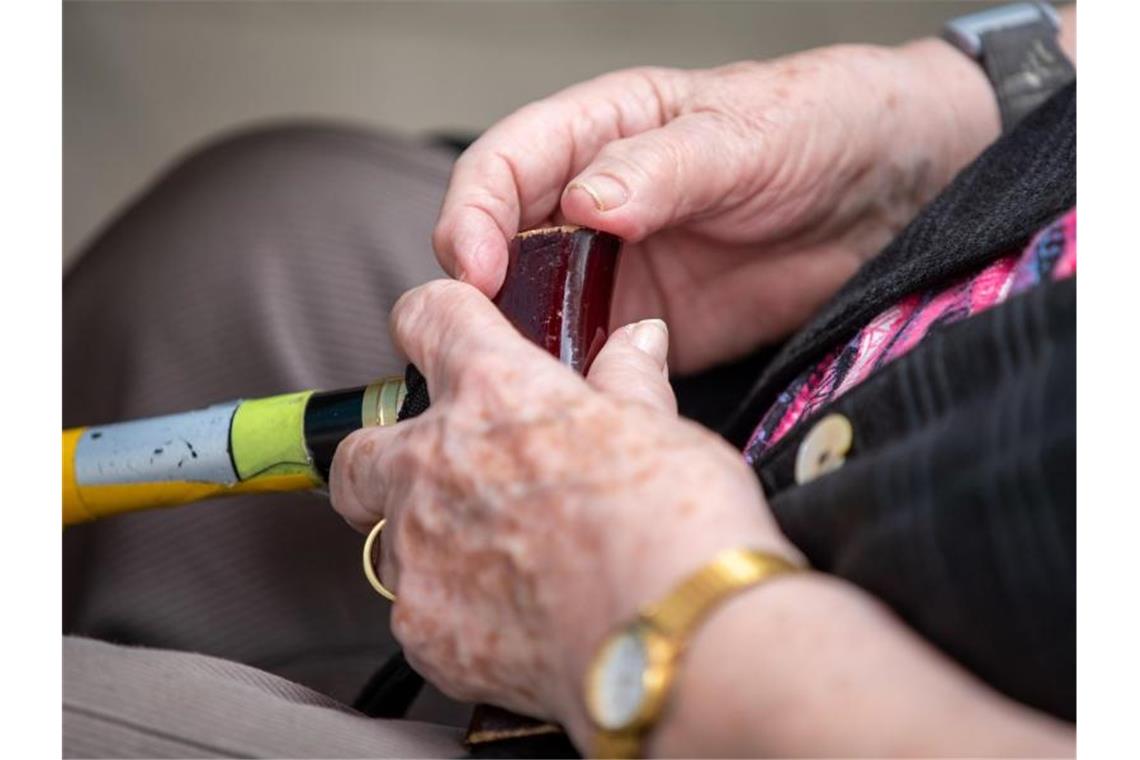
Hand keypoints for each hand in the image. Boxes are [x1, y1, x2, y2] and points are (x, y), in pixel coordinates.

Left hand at [329, 280, 798, 727]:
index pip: (427, 318)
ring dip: (430, 540)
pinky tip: (512, 615)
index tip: (442, 332)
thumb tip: (637, 342)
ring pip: (388, 539)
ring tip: (503, 559)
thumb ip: (629, 380)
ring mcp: (419, 552)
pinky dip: (453, 608)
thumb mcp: (663, 427)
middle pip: (358, 448)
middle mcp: (434, 465)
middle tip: (442, 473)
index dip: (434, 318)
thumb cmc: (675, 528)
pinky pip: (417, 611)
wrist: (675, 642)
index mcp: (493, 393)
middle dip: (387, 456)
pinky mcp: (422, 630)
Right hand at [433, 40, 998, 372]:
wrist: (890, 191)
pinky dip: (577, 383)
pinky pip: (594, 360)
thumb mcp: (741, 134)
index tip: (476, 266)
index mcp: (598, 134)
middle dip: (479, 294)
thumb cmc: (817, 127)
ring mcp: (618, 273)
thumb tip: (585, 206)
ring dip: (521, 345)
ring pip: (536, 312)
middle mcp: (591, 206)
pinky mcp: (651, 331)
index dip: (473, 214)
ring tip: (522, 383)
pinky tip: (579, 402)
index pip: (502, 167)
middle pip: (502, 249)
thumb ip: (661, 168)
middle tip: (483, 341)